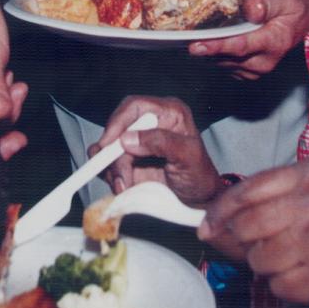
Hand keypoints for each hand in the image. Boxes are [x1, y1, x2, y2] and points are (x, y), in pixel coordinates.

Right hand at [93, 96, 223, 206]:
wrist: (198, 201)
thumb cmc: (200, 176)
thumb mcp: (188, 156)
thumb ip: (162, 142)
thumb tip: (128, 138)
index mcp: (168, 113)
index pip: (135, 106)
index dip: (118, 122)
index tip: (109, 144)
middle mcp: (150, 124)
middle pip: (117, 128)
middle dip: (112, 153)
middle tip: (118, 175)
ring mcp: (137, 142)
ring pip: (109, 148)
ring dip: (111, 168)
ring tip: (124, 186)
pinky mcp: (129, 160)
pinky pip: (108, 163)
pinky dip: (110, 175)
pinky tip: (122, 186)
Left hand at [188, 0, 308, 77]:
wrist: (307, 14)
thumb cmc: (296, 2)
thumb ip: (266, 2)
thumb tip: (250, 9)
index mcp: (274, 42)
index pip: (239, 47)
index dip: (215, 46)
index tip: (194, 46)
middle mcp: (265, 61)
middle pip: (227, 57)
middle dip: (206, 47)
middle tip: (186, 34)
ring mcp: (258, 69)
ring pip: (224, 63)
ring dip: (210, 51)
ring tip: (198, 33)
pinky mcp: (250, 71)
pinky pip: (226, 65)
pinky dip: (216, 54)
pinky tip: (211, 40)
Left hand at [201, 157, 308, 307]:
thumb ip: (287, 196)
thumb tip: (230, 218)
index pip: (246, 190)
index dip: (220, 213)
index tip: (208, 227)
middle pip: (246, 227)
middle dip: (245, 246)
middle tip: (258, 253)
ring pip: (261, 261)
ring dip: (272, 271)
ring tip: (301, 266)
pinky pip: (283, 287)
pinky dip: (292, 291)